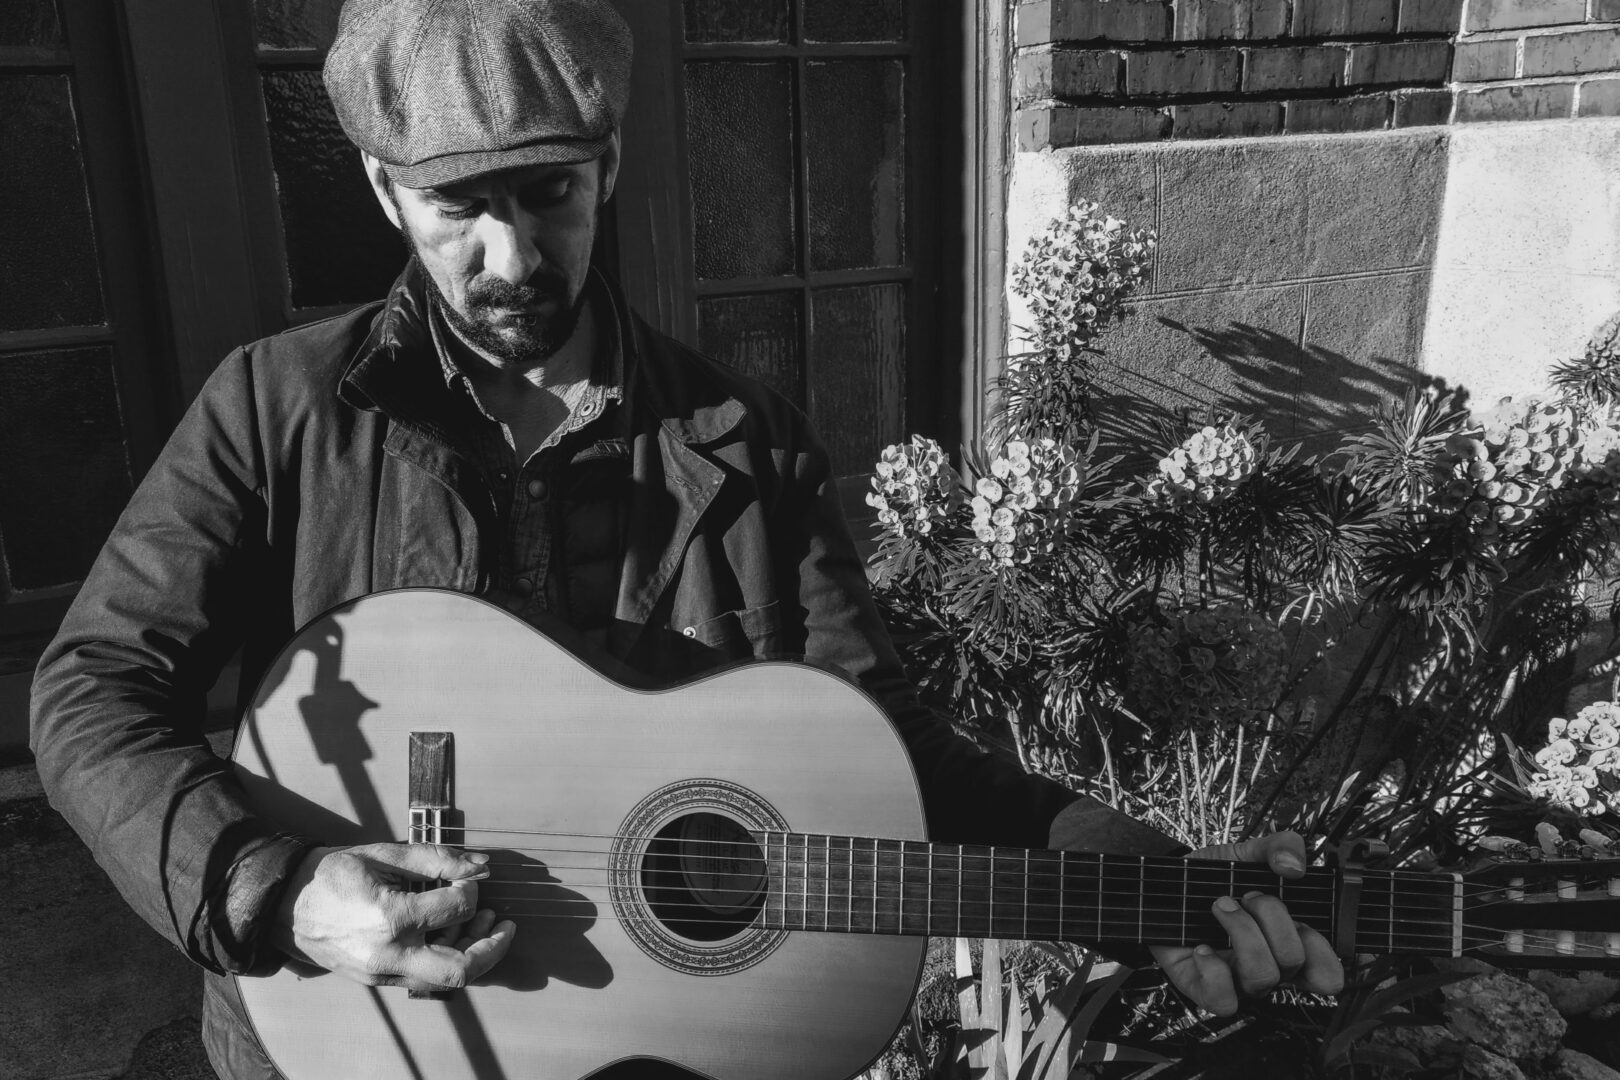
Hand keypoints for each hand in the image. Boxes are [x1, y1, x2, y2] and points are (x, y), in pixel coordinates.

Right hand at [273, 843, 515, 991]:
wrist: (285, 906)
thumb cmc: (333, 873)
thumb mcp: (384, 854)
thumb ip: (436, 859)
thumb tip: (481, 866)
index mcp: (390, 918)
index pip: (457, 907)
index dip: (472, 889)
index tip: (469, 877)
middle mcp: (388, 954)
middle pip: (461, 969)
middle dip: (493, 948)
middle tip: (507, 924)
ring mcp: (383, 973)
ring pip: (446, 980)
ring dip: (473, 952)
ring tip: (486, 922)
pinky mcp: (379, 980)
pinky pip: (425, 976)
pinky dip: (447, 956)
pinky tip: (454, 931)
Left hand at [1150, 832, 1343, 1014]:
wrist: (1164, 887)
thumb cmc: (1211, 878)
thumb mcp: (1248, 854)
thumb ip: (1280, 846)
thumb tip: (1294, 865)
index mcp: (1288, 941)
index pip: (1327, 971)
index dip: (1328, 957)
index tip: (1308, 923)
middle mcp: (1268, 965)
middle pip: (1294, 962)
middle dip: (1273, 918)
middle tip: (1249, 896)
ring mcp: (1238, 980)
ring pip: (1263, 977)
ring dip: (1242, 931)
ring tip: (1220, 906)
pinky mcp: (1205, 989)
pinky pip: (1224, 1000)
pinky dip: (1213, 970)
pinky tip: (1201, 945)